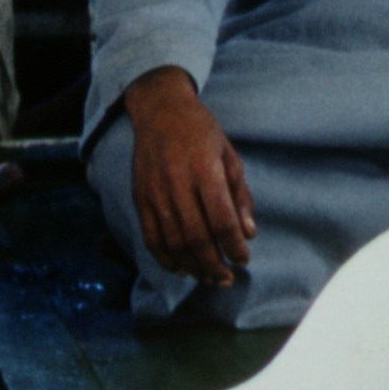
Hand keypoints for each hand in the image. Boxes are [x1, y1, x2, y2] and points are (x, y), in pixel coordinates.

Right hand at [124, 68, 254, 287]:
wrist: (160, 110)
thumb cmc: (201, 132)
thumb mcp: (229, 156)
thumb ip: (240, 195)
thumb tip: (249, 233)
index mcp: (205, 169)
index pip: (221, 218)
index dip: (233, 245)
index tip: (243, 259)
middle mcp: (177, 182)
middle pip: (195, 236)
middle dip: (213, 264)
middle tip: (227, 279)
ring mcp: (154, 191)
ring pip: (172, 241)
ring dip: (192, 266)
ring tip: (208, 278)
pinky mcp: (139, 197)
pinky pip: (150, 236)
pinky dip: (165, 258)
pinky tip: (180, 268)